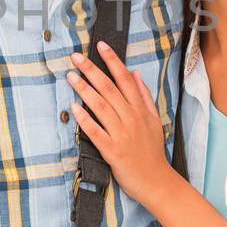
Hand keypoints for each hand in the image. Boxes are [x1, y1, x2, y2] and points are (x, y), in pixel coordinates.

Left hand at [66, 41, 170, 205]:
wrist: (156, 180)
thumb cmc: (152, 151)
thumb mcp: (153, 119)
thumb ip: (144, 95)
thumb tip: (135, 73)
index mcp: (139, 109)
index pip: (124, 78)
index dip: (112, 60)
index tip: (100, 46)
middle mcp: (130, 118)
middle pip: (109, 88)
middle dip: (92, 70)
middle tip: (76, 56)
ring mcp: (121, 134)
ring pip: (100, 106)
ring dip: (84, 90)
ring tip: (71, 76)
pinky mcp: (112, 150)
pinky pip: (95, 132)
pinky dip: (84, 120)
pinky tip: (73, 108)